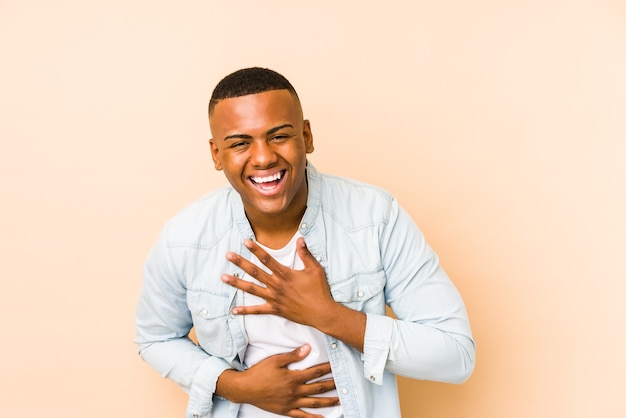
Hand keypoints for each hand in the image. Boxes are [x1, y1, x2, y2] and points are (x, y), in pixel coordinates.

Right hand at [216, 344, 338, 417]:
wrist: (245, 389)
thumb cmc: (259, 373)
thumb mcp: (275, 360)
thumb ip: (293, 356)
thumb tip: (307, 348)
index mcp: (293, 377)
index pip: (315, 372)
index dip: (327, 368)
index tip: (337, 365)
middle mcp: (295, 391)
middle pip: (318, 387)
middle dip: (332, 384)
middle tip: (344, 382)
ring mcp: (292, 403)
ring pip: (314, 403)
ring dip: (328, 401)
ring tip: (340, 400)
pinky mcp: (286, 411)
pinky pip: (303, 416)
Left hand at [222, 237, 335, 327]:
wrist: (321, 313)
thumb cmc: (319, 290)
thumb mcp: (315, 269)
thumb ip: (306, 254)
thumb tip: (300, 239)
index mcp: (285, 274)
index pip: (267, 259)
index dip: (256, 249)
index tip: (246, 241)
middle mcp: (277, 286)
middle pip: (255, 272)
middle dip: (240, 263)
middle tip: (228, 255)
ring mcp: (274, 299)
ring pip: (252, 289)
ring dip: (237, 283)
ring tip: (223, 277)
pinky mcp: (275, 310)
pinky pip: (258, 311)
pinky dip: (245, 311)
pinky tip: (234, 310)